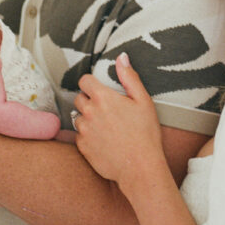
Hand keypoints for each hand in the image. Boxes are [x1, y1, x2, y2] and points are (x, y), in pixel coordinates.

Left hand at [74, 53, 164, 189]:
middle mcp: (89, 112)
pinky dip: (88, 136)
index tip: (100, 89)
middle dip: (90, 100)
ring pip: (78, 118)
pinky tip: (104, 140)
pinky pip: (79, 136)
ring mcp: (83, 131)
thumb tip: (121, 57)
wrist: (140, 168)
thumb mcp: (143, 101)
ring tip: (106, 126)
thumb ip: (129, 77)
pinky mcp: (82, 148)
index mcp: (103, 98)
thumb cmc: (146, 133)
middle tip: (107, 110)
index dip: (92, 83)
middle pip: (79, 98)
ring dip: (87, 118)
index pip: (84, 81)